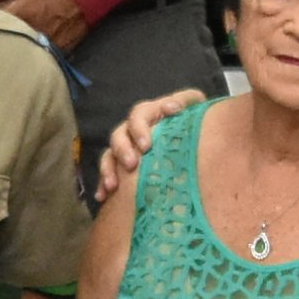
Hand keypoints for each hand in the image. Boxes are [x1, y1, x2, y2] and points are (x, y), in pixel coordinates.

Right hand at [91, 90, 210, 206]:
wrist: (195, 139)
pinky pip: (108, 173)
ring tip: (112, 185)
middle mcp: (133, 129)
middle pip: (120, 135)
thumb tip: (171, 107)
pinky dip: (103, 184)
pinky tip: (103, 196)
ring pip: (110, 154)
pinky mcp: (122, 165)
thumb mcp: (193, 105)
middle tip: (131, 165)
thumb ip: (185, 101)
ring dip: (108, 169)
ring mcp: (126, 147)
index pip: (138, 115)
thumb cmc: (193, 122)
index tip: (146, 146)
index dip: (139, 129)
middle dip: (123, 150)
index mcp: (149, 113)